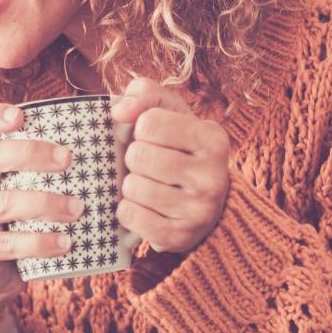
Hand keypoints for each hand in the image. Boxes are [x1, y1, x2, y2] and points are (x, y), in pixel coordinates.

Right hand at [0, 102, 84, 302]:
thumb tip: (121, 124)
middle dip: (31, 154)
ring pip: (1, 203)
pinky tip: (66, 242)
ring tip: (77, 209)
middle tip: (68, 160)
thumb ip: (57, 158)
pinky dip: (39, 242)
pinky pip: (6, 244)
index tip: (21, 116)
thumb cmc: (24, 217)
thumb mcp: (30, 185)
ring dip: (44, 203)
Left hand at [110, 77, 230, 253]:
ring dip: (130, 185)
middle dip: (134, 158)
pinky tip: (144, 207)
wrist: (204, 204)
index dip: (141, 128)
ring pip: (133, 187)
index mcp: (212, 137)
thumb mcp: (170, 114)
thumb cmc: (178, 149)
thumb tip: (118, 110)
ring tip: (149, 185)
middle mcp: (213, 175)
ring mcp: (200, 210)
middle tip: (149, 165)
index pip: (150, 122)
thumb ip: (145, 95)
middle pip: (138, 156)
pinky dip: (128, 209)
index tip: (153, 137)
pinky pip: (130, 215)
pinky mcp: (181, 237)